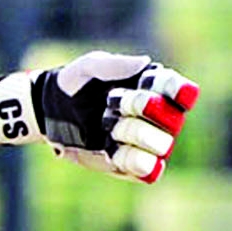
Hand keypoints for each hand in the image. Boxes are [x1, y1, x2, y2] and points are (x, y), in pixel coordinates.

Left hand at [0, 52, 198, 183]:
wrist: (51, 113)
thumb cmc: (76, 84)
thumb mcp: (90, 67)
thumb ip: (115, 64)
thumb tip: (145, 62)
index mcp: (155, 88)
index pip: (179, 91)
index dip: (178, 91)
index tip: (164, 91)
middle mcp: (160, 118)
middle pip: (173, 120)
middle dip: (142, 108)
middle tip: (114, 101)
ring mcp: (150, 144)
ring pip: (162, 145)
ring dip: (133, 133)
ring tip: (108, 126)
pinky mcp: (135, 167)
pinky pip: (149, 168)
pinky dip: (132, 159)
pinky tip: (113, 149)